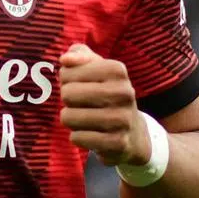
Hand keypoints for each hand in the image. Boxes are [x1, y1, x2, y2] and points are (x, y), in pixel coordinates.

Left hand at [59, 44, 150, 166]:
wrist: (134, 133)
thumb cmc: (106, 93)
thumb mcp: (96, 68)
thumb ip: (78, 55)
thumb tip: (65, 60)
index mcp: (117, 70)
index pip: (67, 72)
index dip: (66, 81)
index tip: (79, 85)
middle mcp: (124, 92)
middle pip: (67, 94)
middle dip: (67, 101)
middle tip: (81, 104)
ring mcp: (122, 119)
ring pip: (69, 117)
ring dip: (71, 119)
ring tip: (84, 118)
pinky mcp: (117, 142)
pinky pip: (77, 137)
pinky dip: (77, 136)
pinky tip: (89, 134)